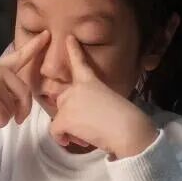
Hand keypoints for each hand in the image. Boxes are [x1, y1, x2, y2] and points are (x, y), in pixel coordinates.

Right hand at [0, 31, 49, 151]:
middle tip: (19, 120)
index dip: (35, 46)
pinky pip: (5, 117)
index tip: (47, 34)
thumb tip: (20, 106)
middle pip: (25, 93)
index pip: (19, 55)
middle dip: (23, 110)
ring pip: (15, 108)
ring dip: (5, 118)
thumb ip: (2, 87)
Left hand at [50, 36, 157, 158]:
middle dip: (69, 115)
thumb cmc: (124, 120)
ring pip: (58, 117)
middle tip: (85, 129)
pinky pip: (54, 130)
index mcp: (91, 81)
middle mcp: (77, 88)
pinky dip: (60, 138)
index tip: (69, 38)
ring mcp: (69, 102)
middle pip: (62, 100)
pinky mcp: (64, 117)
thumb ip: (92, 102)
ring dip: (68, 129)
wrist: (127, 129)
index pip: (80, 62)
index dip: (74, 50)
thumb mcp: (108, 102)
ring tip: (85, 136)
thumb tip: (81, 119)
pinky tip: (71, 141)